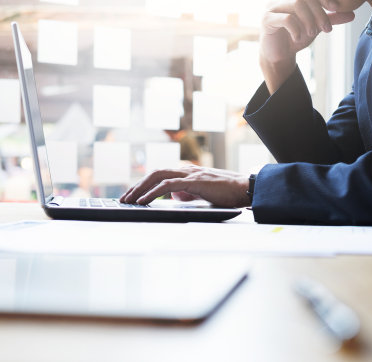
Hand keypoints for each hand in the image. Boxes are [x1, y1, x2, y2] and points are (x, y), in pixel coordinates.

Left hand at [119, 166, 250, 207]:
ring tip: (129, 199)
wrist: (246, 189)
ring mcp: (191, 174)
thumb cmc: (228, 193)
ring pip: (158, 176)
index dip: (144, 183)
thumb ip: (188, 193)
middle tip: (124, 198)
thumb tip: (174, 197)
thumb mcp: (203, 194)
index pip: (160, 175)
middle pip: (155, 173)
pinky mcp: (195, 181)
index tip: (132, 194)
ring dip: (141, 188)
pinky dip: (153, 192)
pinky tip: (144, 200)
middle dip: (137, 185)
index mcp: (188, 173)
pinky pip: (168, 185)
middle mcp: (187, 170)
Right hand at [260, 0, 354, 92]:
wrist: (278, 55)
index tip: (336, 9)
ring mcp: (271, 7)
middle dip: (319, 13)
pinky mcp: (267, 20)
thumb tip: (352, 14)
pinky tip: (298, 38)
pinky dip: (296, 29)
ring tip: (313, 33)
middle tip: (326, 29)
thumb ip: (330, 19)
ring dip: (309, 20)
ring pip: (297, 5)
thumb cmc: (295, 38)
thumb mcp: (315, 27)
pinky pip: (286, 19)